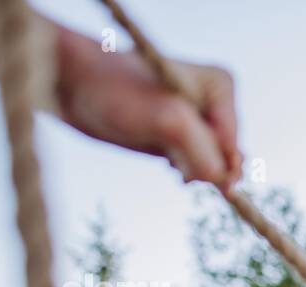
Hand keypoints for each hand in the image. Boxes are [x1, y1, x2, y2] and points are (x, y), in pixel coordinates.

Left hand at [56, 30, 241, 190]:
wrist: (73, 84)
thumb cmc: (116, 90)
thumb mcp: (168, 121)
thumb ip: (204, 151)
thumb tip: (226, 184)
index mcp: (221, 87)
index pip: (232, 142)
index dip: (216, 163)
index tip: (183, 168)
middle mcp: (215, 104)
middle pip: (228, 156)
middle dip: (205, 166)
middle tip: (173, 162)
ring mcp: (199, 122)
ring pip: (214, 165)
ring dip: (193, 171)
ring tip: (168, 160)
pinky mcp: (181, 137)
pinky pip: (199, 166)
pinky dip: (185, 171)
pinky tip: (168, 164)